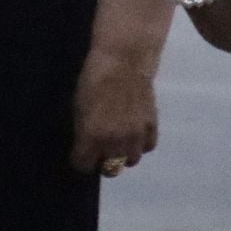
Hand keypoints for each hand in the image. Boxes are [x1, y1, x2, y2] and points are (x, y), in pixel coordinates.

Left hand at [70, 56, 157, 177]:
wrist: (123, 61)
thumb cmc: (93, 79)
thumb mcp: (78, 106)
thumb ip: (83, 131)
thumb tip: (85, 144)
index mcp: (92, 136)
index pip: (83, 166)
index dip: (80, 160)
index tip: (80, 153)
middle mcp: (114, 142)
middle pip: (109, 169)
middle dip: (101, 161)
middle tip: (99, 148)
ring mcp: (135, 136)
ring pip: (130, 161)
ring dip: (122, 154)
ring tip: (118, 141)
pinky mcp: (151, 126)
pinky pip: (147, 147)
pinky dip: (140, 143)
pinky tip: (134, 133)